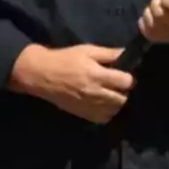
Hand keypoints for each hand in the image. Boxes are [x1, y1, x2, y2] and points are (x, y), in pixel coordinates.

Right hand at [12, 44, 133, 124]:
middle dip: (122, 92)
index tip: (121, 74)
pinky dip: (106, 112)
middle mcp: (95, 93)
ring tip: (109, 95)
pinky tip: (101, 104)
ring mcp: (89, 105)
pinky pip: (104, 118)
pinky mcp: (83, 114)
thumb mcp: (86, 50)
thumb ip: (108, 54)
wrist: (41, 75)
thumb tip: (127, 54)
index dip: (126, 77)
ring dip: (115, 102)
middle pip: (123, 99)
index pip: (126, 82)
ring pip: (115, 110)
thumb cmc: (64, 59)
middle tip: (116, 85)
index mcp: (97, 75)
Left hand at [139, 0, 168, 43]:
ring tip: (160, 11)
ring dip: (150, 12)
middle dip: (157, 3)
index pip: (166, 1)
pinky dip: (145, 22)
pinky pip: (145, 29)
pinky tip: (154, 19)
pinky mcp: (161, 38)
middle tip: (164, 3)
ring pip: (150, 20)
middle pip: (157, 12)